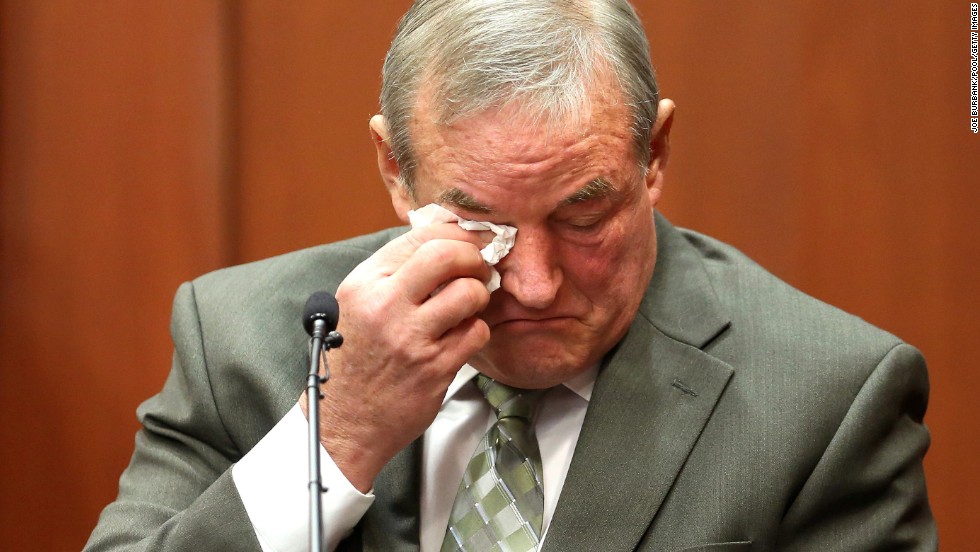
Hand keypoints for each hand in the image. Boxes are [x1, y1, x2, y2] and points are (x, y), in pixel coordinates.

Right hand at [301, 223, 491, 490]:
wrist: (344, 422)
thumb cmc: (356, 360)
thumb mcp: (359, 304)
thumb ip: (395, 272)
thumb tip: (443, 240)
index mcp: (364, 284)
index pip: (420, 236)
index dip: (455, 234)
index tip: (470, 241)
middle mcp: (385, 305)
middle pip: (447, 254)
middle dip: (473, 257)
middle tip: (479, 268)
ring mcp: (411, 338)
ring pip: (469, 292)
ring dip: (479, 296)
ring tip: (470, 305)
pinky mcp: (434, 367)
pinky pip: (476, 332)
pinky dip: (477, 331)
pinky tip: (462, 337)